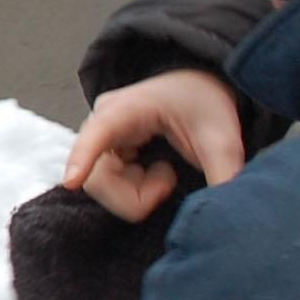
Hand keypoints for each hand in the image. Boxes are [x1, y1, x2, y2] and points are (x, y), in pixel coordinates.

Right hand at [59, 68, 244, 222]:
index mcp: (127, 108)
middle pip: (96, 177)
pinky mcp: (104, 156)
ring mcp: (100, 140)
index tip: (72, 181)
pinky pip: (108, 189)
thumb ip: (224, 171)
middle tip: (169, 183)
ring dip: (137, 195)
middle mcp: (102, 122)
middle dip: (134, 196)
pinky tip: (157, 175)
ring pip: (101, 188)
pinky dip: (136, 194)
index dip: (82, 158)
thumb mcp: (221, 136)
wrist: (198, 90)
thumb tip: (227, 209)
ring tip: (167, 175)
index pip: (98, 133)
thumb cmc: (202, 103)